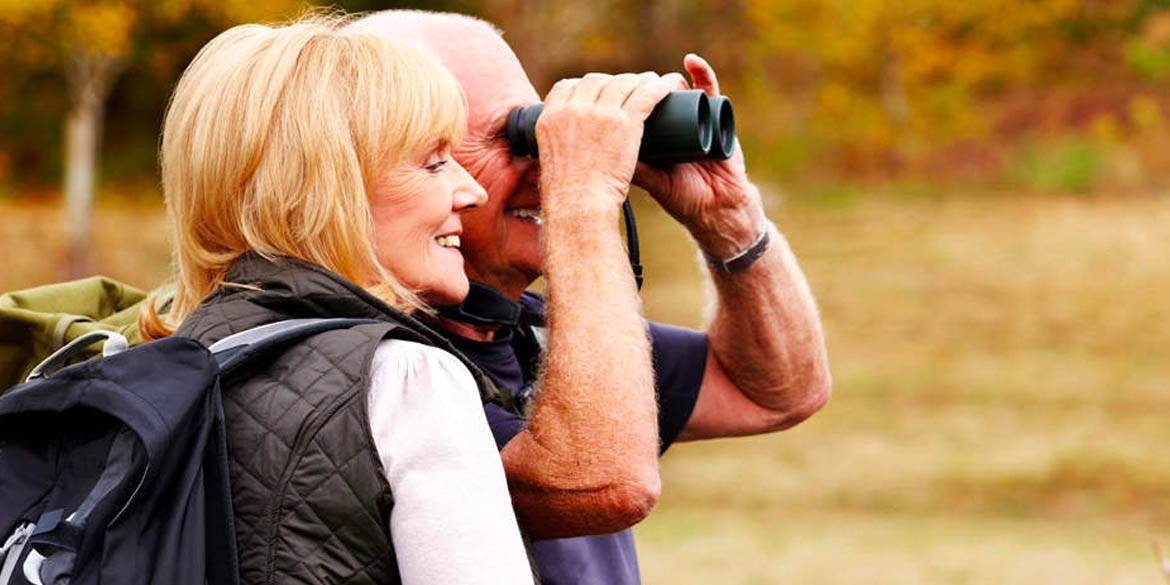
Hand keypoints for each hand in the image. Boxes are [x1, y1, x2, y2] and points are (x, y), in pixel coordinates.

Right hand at [536, 72, 681, 212]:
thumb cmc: (568, 194)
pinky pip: (646, 95)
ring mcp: (599, 113)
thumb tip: (567, 148)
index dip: (586, 87)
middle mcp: (573, 108)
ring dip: (639, 80)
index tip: (598, 92)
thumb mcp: (550, 161)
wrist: (579, 204)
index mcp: (551, 116)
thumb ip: (557, 147)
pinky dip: (658, 88)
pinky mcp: (624, 121)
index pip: (567, 86)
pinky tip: (667, 86)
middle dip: (613, 81)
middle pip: (596, 81)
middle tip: (628, 88)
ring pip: (623, 83)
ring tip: (651, 83)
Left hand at [633, 54, 763, 257]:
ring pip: (680, 90)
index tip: (614, 92)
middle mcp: (675, 126)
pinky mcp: (717, 115)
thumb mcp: (656, 184)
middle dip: (646, 88)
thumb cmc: (686, 200)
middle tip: (634, 85)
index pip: (638, 112)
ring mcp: (697, 118)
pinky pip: (710, 90)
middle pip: (658, 99)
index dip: (628, 100)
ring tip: (658, 80)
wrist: (719, 209)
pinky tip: (691, 62)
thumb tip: (605, 154)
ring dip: (668, 80)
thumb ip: (637, 171)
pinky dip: (703, 73)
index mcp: (658, 139)